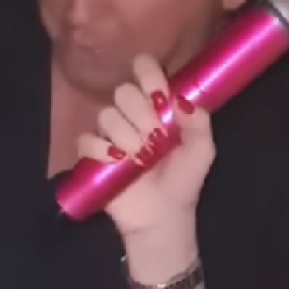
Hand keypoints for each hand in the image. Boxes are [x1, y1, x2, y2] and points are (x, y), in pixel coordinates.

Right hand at [75, 53, 215, 239]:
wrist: (163, 215)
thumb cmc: (183, 181)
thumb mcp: (202, 150)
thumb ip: (199, 121)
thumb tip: (181, 98)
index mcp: (158, 107)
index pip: (146, 72)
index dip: (147, 73)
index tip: (157, 90)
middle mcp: (132, 115)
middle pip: (123, 91)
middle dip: (141, 114)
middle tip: (155, 138)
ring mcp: (110, 134)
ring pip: (106, 115)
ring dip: (126, 138)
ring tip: (140, 159)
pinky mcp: (92, 155)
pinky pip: (87, 140)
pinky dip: (101, 152)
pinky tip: (117, 164)